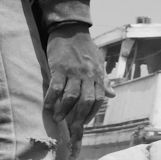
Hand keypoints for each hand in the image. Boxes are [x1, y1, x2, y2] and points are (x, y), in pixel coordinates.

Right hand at [44, 22, 112, 159]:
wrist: (71, 30)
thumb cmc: (85, 49)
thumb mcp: (98, 63)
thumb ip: (103, 80)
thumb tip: (112, 95)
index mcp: (97, 75)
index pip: (98, 99)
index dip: (92, 113)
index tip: (84, 123)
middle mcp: (87, 75)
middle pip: (86, 101)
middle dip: (79, 117)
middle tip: (71, 129)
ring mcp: (73, 72)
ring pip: (71, 96)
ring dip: (64, 110)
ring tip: (58, 118)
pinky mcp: (60, 68)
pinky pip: (56, 87)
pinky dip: (52, 98)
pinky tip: (47, 106)